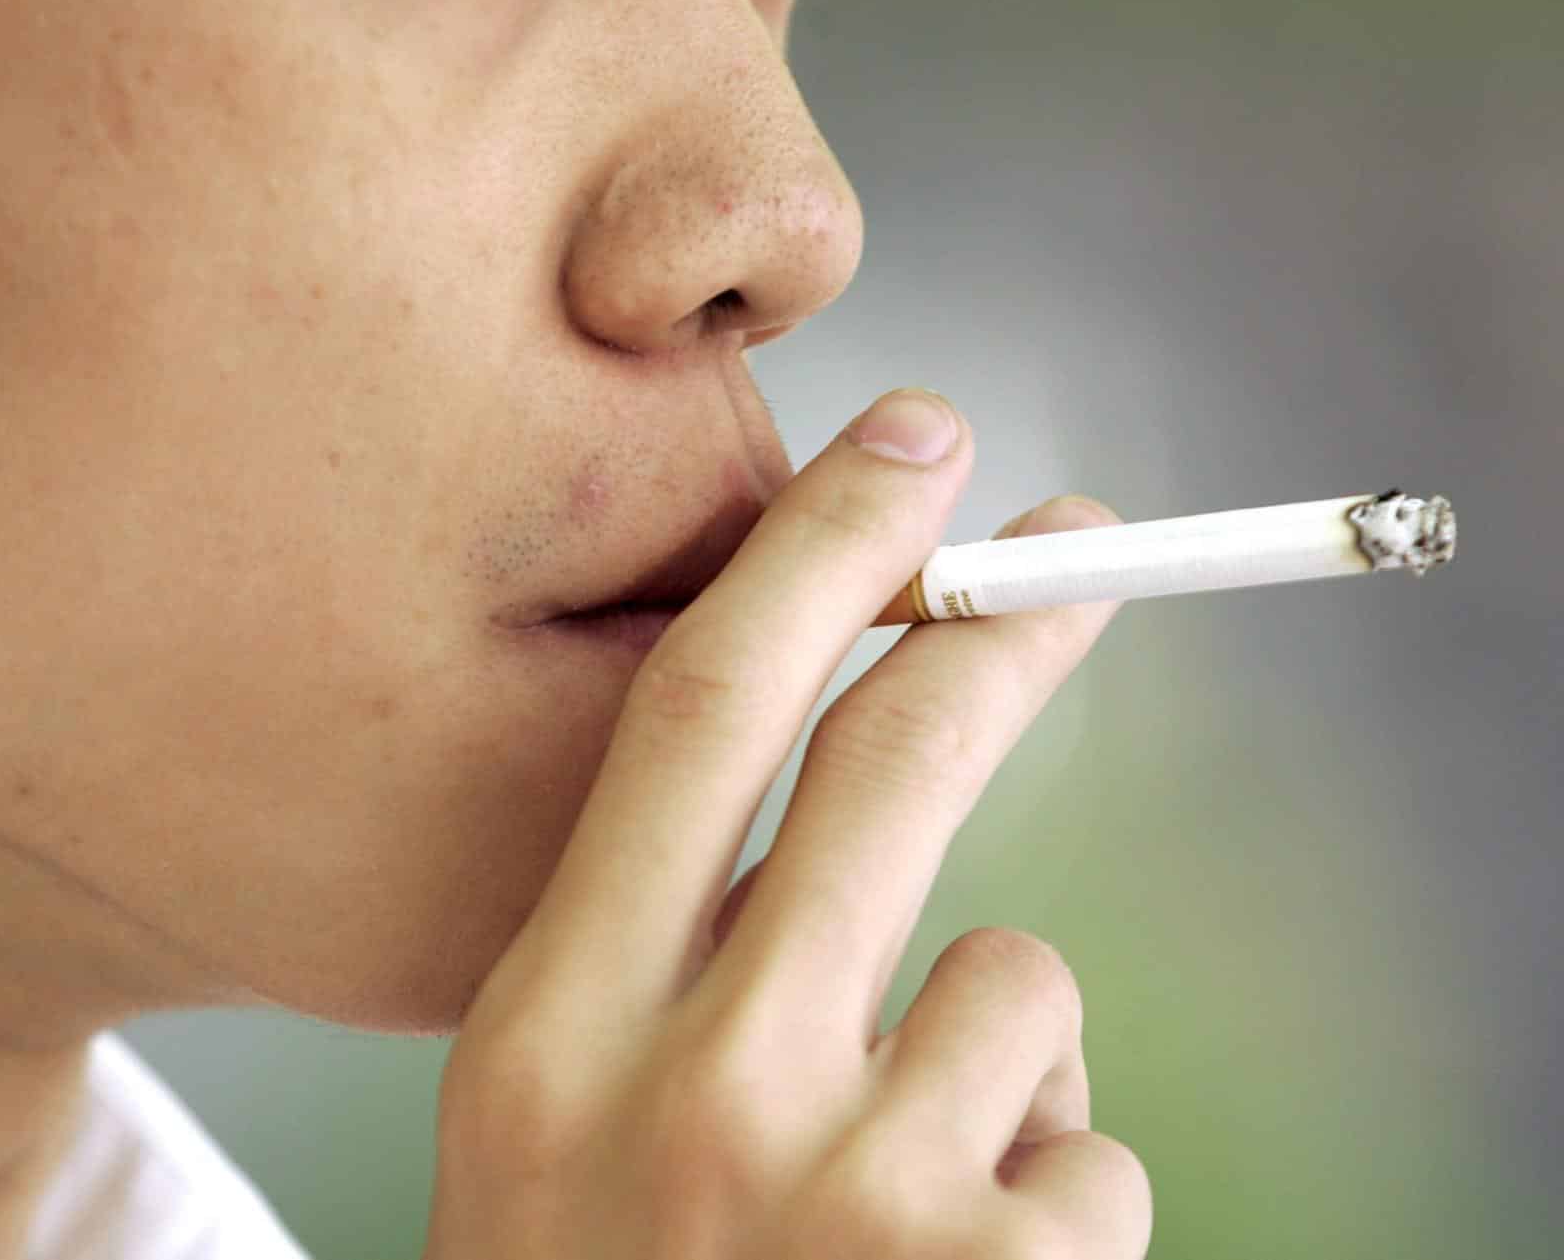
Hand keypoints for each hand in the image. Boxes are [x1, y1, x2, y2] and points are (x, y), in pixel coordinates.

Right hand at [427, 389, 1150, 1258]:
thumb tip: (856, 794)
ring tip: (894, 1198)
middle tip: (1076, 544)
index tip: (911, 448)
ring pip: (1020, 984)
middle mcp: (690, 1097)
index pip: (690, 720)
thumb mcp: (558, 1136)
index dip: (813, 555)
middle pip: (891, 762)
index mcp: (545, 1039)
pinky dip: (1043, 1201)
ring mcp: (857, 1202)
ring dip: (992, 1059)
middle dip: (999, 624)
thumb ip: (663, 968)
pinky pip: (1087, 1152)